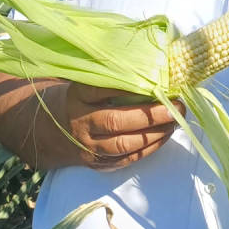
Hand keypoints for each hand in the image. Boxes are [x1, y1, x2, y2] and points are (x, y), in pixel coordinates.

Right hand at [63, 83, 184, 170]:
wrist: (53, 131)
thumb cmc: (81, 100)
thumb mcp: (85, 83)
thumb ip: (109, 77)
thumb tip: (149, 66)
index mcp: (77, 97)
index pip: (99, 90)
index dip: (126, 87)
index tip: (153, 82)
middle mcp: (81, 122)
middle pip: (114, 121)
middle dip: (149, 115)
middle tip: (176, 107)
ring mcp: (88, 146)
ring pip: (122, 144)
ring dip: (153, 134)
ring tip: (174, 122)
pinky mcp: (98, 163)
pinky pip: (126, 159)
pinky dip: (149, 148)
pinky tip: (164, 136)